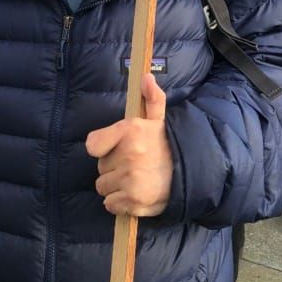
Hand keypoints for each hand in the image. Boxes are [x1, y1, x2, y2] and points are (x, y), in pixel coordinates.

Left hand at [85, 73, 172, 216]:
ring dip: (114, 186)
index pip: (92, 144)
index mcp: (130, 131)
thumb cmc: (167, 147)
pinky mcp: (133, 201)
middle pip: (100, 167)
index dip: (101, 147)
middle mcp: (128, 155)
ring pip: (103, 186)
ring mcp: (130, 180)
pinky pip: (110, 204)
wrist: (189, 175)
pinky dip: (119, 203)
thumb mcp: (159, 120)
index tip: (113, 148)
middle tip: (132, 164)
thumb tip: (146, 77)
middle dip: (112, 167)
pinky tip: (133, 194)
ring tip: (133, 179)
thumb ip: (151, 98)